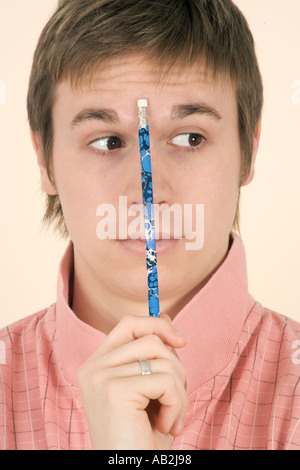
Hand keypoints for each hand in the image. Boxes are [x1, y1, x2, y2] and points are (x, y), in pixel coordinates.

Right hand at [77, 314, 187, 449]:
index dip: (157, 324)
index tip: (180, 342)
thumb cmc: (141, 437)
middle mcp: (93, 367)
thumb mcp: (151, 389)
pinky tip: (167, 427)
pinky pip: (165, 381)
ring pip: (162, 357)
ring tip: (173, 418)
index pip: (128, 323)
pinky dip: (178, 404)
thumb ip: (154, 355)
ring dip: (180, 389)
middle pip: (149, 336)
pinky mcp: (114, 390)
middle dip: (176, 365)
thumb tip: (167, 318)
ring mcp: (100, 376)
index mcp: (97, 365)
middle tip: (177, 397)